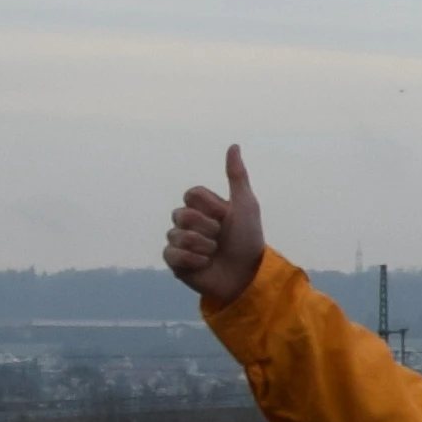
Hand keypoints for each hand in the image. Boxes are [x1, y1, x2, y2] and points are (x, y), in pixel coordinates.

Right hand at [165, 143, 268, 304]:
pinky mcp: (175, 262)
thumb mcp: (246, 205)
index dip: (211, 207)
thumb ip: (237, 176)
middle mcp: (189, 222)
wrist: (247, 275)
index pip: (192, 194)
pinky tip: (204, 264)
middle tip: (221, 239)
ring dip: (203, 245)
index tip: (226, 217)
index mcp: (203, 207)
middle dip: (207, 228)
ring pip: (177, 234)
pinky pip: (172, 253)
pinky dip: (192, 260)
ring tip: (215, 253)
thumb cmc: (249, 240)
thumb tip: (234, 146)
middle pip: (182, 214)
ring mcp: (180, 242)